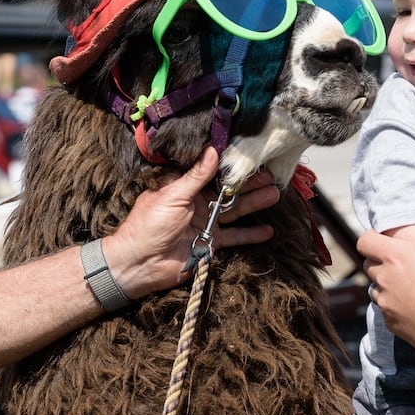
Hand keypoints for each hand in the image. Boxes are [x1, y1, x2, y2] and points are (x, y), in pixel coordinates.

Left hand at [106, 148, 278, 297]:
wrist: (140, 264)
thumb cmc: (149, 225)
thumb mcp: (173, 195)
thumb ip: (196, 176)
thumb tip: (213, 150)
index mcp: (185, 187)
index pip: (212, 171)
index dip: (230, 164)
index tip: (250, 154)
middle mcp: (197, 202)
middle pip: (228, 190)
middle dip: (249, 182)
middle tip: (271, 174)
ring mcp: (205, 223)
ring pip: (235, 210)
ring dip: (254, 203)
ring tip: (274, 194)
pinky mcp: (211, 243)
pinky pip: (234, 237)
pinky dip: (251, 234)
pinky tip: (268, 231)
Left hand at [359, 217, 414, 356]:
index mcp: (395, 256)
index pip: (364, 241)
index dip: (372, 238)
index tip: (384, 240)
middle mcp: (384, 278)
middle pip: (369, 264)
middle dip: (381, 261)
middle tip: (404, 263)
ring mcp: (384, 302)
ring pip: (376, 287)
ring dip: (387, 284)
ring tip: (412, 286)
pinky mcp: (389, 321)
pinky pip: (385, 308)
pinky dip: (395, 305)